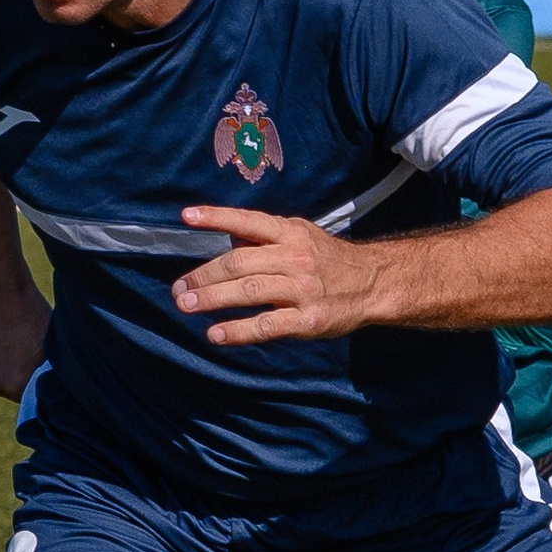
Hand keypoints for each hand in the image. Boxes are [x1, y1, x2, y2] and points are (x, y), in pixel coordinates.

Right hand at [0, 276, 50, 400]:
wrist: (0, 290)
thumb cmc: (34, 315)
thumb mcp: (52, 347)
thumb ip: (52, 374)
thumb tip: (60, 390)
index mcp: (17, 386)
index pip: (37, 397)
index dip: (43, 383)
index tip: (46, 368)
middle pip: (16, 392)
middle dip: (24, 379)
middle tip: (30, 354)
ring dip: (7, 372)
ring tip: (14, 346)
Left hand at [170, 205, 385, 346]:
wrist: (373, 283)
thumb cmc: (327, 259)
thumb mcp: (301, 236)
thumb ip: (265, 238)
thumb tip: (225, 241)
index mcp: (290, 233)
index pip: (248, 221)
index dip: (216, 217)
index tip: (187, 217)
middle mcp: (294, 257)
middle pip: (239, 263)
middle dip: (204, 275)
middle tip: (179, 288)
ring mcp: (301, 289)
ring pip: (248, 291)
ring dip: (212, 298)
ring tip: (186, 305)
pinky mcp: (307, 319)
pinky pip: (266, 325)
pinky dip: (238, 330)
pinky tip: (216, 335)